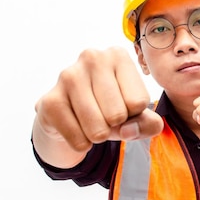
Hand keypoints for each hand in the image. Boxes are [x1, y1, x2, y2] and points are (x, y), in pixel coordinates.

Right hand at [34, 47, 163, 155]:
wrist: (69, 116)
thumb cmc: (110, 109)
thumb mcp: (137, 116)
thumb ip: (149, 124)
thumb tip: (127, 131)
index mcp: (118, 55)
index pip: (139, 102)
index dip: (134, 114)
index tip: (122, 104)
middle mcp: (92, 58)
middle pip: (118, 115)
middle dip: (115, 126)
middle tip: (104, 115)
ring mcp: (68, 76)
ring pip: (98, 129)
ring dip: (98, 137)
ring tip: (91, 123)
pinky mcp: (50, 100)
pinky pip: (78, 139)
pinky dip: (81, 143)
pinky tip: (76, 128)